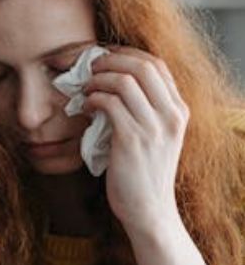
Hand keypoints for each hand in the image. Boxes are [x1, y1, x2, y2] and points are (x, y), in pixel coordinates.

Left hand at [84, 46, 189, 235]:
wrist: (148, 210)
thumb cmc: (144, 173)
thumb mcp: (156, 137)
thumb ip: (145, 110)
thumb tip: (113, 82)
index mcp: (179, 110)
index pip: (157, 65)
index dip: (127, 55)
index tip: (105, 57)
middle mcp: (171, 115)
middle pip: (142, 66)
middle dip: (110, 60)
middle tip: (89, 68)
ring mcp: (154, 127)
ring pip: (123, 81)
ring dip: (97, 80)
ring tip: (85, 90)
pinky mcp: (132, 140)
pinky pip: (109, 104)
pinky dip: (92, 99)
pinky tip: (85, 108)